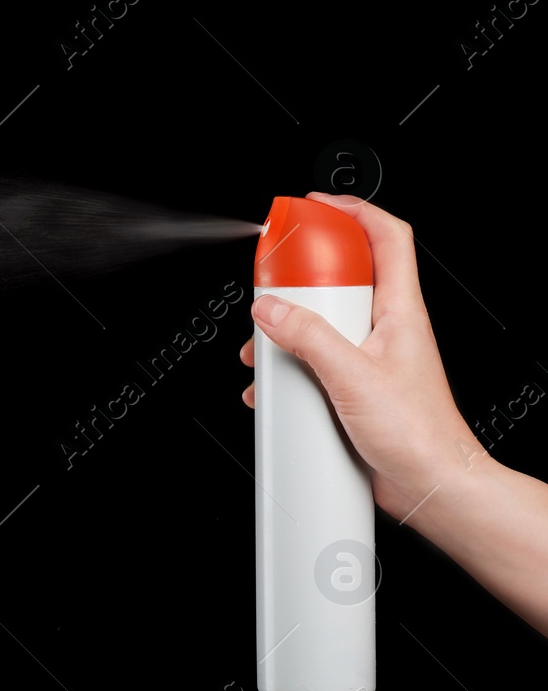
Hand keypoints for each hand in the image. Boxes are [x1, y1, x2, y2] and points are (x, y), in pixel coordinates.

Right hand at [238, 192, 481, 519]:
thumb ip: (308, 338)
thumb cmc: (416, 433)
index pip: (386, 238)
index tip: (313, 206)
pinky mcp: (354, 386)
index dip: (352, 211)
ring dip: (285, 333)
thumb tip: (271, 309)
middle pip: (341, 279)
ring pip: (321, 323)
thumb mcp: (352, 376)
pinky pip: (315, 362)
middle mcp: (386, 329)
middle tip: (271, 285)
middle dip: (299, 281)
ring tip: (262, 349)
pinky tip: (272, 388)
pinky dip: (287, 369)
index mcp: (399, 311)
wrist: (429, 484)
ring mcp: (370, 357)